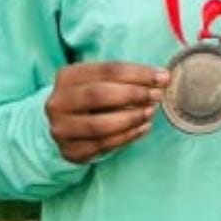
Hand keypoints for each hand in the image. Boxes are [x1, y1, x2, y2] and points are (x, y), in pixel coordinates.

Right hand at [45, 61, 169, 163]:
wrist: (65, 123)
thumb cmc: (92, 96)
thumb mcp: (102, 80)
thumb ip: (127, 77)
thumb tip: (162, 77)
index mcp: (67, 76)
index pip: (107, 70)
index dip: (138, 73)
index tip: (163, 77)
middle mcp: (58, 102)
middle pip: (100, 95)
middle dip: (134, 94)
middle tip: (157, 95)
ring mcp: (61, 128)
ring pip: (99, 125)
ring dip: (131, 118)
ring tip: (150, 112)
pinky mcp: (70, 151)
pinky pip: (102, 145)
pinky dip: (127, 136)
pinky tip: (143, 127)